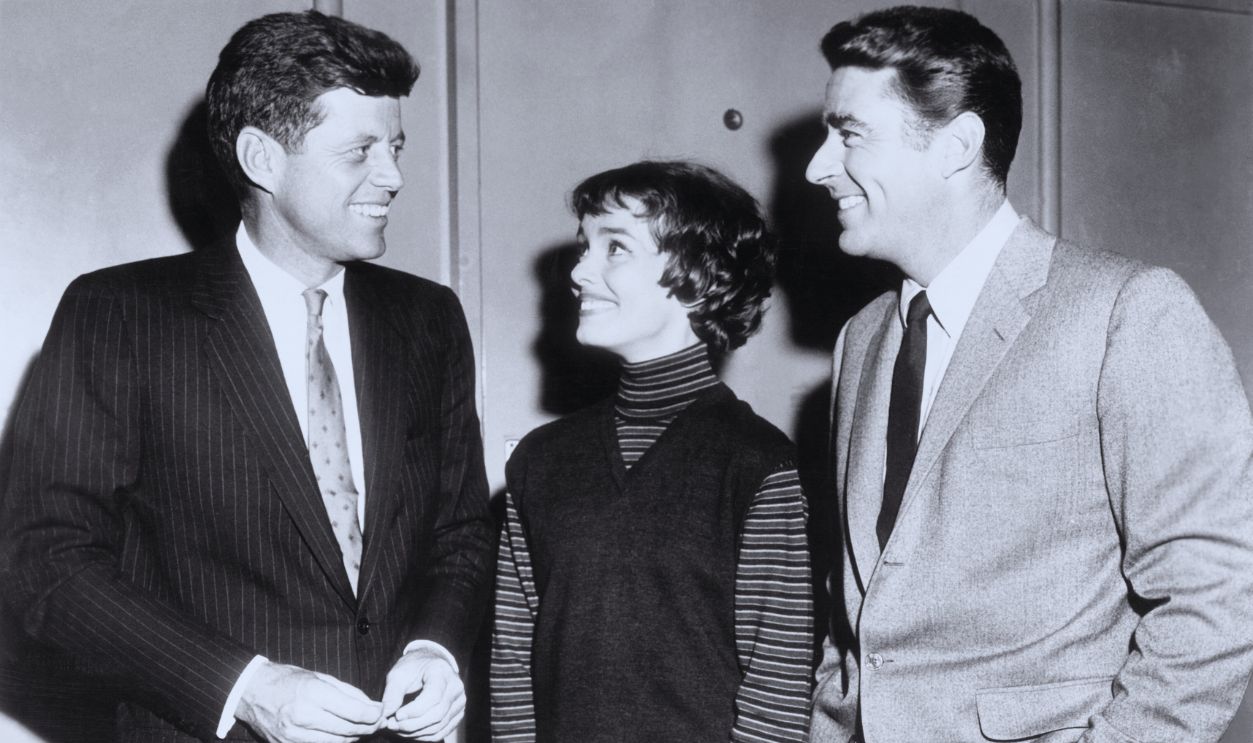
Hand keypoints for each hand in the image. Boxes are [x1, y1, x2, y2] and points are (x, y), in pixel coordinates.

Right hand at [236, 661, 382, 742]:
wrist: (252, 692)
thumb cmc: (287, 680)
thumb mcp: (320, 677)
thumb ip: (348, 692)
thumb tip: (372, 706)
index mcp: (313, 694)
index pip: (354, 712)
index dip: (374, 714)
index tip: (381, 711)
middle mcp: (303, 716)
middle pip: (348, 730)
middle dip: (368, 727)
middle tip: (377, 721)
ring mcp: (293, 735)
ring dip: (353, 738)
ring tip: (360, 728)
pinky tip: (341, 735)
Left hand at [380, 649, 465, 740]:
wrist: (429, 665)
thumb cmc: (413, 668)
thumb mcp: (399, 673)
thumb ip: (392, 693)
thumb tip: (386, 714)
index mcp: (442, 672)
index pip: (433, 697)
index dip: (415, 710)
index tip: (396, 716)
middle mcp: (455, 688)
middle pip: (437, 715)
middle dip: (412, 725)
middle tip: (392, 726)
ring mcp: (459, 703)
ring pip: (438, 727)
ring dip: (415, 732)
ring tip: (397, 728)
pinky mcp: (457, 715)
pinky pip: (440, 733)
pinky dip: (422, 736)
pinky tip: (408, 731)